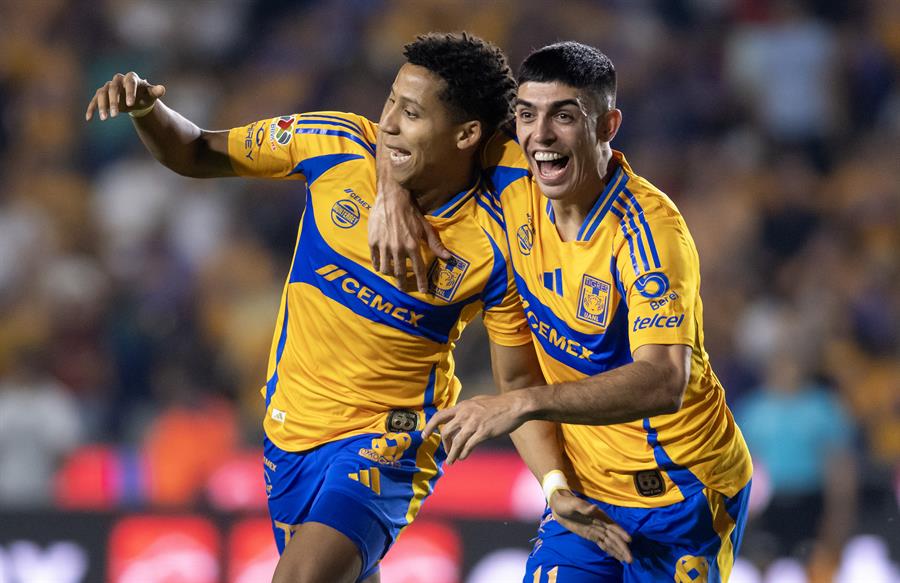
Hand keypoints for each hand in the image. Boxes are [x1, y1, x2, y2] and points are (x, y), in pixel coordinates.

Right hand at [85, 71, 165, 120]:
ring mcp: (109, 87)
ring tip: (104, 119)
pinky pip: (94, 100)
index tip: (130, 104)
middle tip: (116, 116)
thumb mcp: (151, 94)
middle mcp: (118, 80)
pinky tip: (89, 118)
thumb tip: (162, 89)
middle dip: (114, 102)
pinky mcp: (102, 95)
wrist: (137, 99)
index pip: (129, 82)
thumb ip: (156, 91)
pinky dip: (91, 108)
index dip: (129, 92)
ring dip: (102, 106)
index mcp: (131, 78)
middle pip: (113, 88)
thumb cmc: (145, 95)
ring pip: (102, 94)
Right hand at [368, 168, 449, 292]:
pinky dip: (378, 265)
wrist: (392, 198)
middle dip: (402, 284)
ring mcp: (384, 246)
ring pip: (386, 269)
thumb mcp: (425, 228)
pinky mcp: (373, 242)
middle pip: (399, 273)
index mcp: (412, 246)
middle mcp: (398, 249)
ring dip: (390, 275)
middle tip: (403, 289)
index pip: (418, 269)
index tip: (423, 291)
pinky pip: (375, 260)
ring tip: (392, 275)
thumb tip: (448, 257)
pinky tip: (381, 266)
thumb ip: (435, 244)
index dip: (421, 282)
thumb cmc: (410, 212)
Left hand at [423, 393, 527, 463]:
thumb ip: (466, 410)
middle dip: (444, 444)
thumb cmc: (498, 404)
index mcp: (463, 406)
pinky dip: (464, 453)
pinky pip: (469, 446)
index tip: (424, 436)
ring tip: (451, 461)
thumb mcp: (478, 402)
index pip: (440, 416)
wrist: (515, 405)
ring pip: (456, 442)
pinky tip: (464, 456)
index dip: (430, 427)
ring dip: (452, 454)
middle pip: (446, 432)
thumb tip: (457, 418)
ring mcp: (474, 423)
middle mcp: (466, 414)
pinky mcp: (484, 432)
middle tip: (446, 452)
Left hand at [550, 490, 632, 562]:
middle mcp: (600, 524)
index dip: (621, 533)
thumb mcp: (573, 504)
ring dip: (619, 551)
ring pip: (610, 542)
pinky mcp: (591, 535)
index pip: (612, 526)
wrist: (558, 507)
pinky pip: (603, 544)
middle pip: (614, 537)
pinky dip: (611, 550)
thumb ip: (584, 507)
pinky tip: (617, 557)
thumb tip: (594, 508)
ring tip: (628, 561)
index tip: (629, 541)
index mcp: (598, 515)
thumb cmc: (566, 503)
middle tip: (630, 559)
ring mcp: (596, 530)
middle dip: (622, 547)